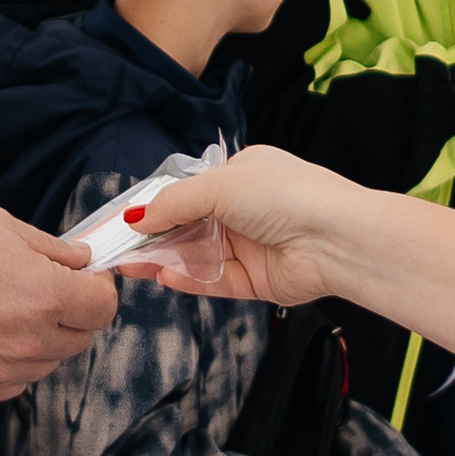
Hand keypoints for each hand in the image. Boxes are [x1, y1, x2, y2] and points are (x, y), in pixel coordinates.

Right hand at [0, 207, 117, 401]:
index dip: (100, 290)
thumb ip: (53, 249)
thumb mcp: (1, 227)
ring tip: (9, 310)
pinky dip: (16, 359)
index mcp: (44, 294)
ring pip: (51, 359)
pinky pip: (20, 378)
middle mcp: (31, 338)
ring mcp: (6, 368)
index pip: (104, 307)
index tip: (87, 279)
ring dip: (44, 337)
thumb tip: (82, 261)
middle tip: (46, 290)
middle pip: (82, 336)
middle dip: (73, 312)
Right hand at [118, 145, 367, 304]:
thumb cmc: (285, 195)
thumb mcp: (219, 186)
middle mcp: (246, 210)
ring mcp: (251, 246)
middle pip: (189, 226)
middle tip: (116, 248)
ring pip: (198, 255)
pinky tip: (164, 277)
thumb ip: (173, 203)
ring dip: (165, 259)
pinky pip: (215, 280)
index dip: (157, 205)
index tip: (124, 219)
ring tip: (129, 266)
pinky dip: (189, 280)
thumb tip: (136, 217)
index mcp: (242, 175)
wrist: (338, 238)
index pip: (189, 191)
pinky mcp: (257, 280)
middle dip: (154, 237)